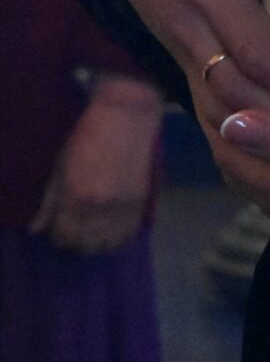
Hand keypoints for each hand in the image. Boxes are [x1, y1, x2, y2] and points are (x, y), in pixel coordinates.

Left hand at [30, 75, 162, 253]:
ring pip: (108, 243)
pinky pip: (129, 233)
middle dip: (78, 240)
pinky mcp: (141, 201)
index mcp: (74, 198)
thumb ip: (48, 202)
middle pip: (85, 244)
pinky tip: (115, 227)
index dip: (60, 235)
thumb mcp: (60, 166)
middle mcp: (98, 208)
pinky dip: (120, 236)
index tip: (61, 227)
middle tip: (77, 228)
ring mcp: (122, 207)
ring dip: (99, 242)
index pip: (63, 236)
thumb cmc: (87, 136)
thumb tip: (36, 229)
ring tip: (96, 231)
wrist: (126, 116)